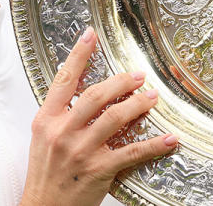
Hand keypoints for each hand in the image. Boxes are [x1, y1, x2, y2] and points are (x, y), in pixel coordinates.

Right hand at [20, 28, 177, 205]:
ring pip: (115, 118)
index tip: (91, 36)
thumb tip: (85, 96)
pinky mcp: (99, 169)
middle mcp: (63, 132)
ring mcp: (82, 150)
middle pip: (96, 95)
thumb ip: (61, 117)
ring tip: (151, 98)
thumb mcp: (43, 140)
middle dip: (121, 82)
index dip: (79, 55)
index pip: (64, 80)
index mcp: (46, 120)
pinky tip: (169, 138)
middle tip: (137, 76)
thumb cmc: (45, 176)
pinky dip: (154, 144)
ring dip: (138, 104)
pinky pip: (132, 151)